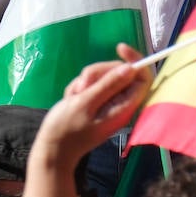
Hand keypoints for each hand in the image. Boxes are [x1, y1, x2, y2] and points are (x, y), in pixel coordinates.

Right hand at [37, 42, 149, 168]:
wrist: (53, 148)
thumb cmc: (67, 128)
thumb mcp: (85, 103)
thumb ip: (108, 85)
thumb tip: (130, 68)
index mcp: (124, 106)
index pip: (142, 77)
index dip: (135, 60)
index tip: (118, 48)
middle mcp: (121, 104)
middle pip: (120, 73)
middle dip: (99, 72)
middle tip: (82, 85)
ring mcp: (109, 104)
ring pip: (103, 77)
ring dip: (85, 81)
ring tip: (74, 96)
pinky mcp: (97, 103)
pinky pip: (92, 85)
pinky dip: (80, 88)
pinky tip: (71, 99)